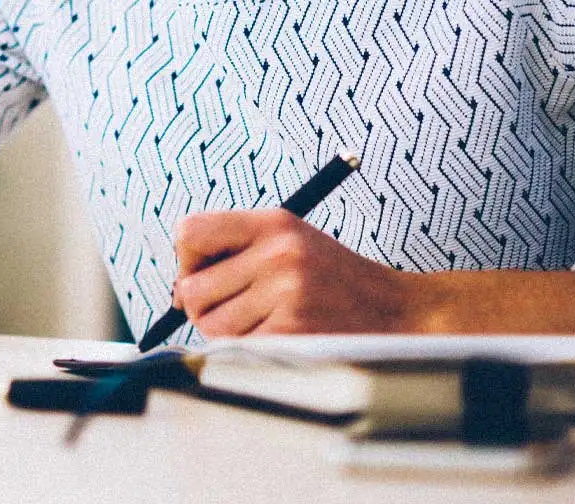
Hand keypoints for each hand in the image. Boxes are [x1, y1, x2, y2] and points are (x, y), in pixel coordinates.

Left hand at [171, 208, 416, 335]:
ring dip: (228, 333)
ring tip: (267, 322)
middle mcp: (278, 254)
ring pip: (209, 325)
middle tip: (238, 308)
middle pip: (191, 289)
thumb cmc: (331, 280)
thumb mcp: (289, 241)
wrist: (396, 311)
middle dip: (205, 306)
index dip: (187, 259)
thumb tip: (178, 292)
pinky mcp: (293, 333)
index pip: (190, 231)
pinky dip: (250, 351)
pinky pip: (236, 350)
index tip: (206, 273)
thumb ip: (235, 252)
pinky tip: (282, 337)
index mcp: (273, 223)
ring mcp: (286, 294)